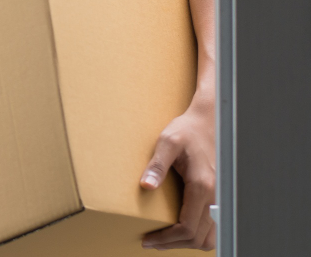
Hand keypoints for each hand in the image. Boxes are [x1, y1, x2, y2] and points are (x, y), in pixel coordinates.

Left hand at [140, 99, 215, 250]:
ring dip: (188, 242)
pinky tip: (180, 228)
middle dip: (173, 244)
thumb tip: (146, 186)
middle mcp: (215, 196)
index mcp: (202, 186)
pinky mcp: (219, 196)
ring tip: (165, 238)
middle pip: (198, 238)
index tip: (148, 239)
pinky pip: (213, 227)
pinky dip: (198, 234)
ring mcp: (220, 197)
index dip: (166, 238)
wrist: (210, 122)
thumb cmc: (188, 130)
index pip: (187, 227)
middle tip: (152, 241)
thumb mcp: (167, 141)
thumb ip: (157, 165)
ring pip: (209, 237)